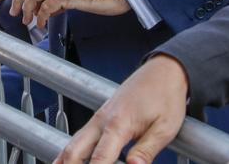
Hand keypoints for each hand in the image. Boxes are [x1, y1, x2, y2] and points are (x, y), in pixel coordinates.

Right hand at [57, 55, 188, 163]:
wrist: (163, 72)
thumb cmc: (165, 96)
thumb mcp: (164, 128)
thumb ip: (146, 150)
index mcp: (118, 124)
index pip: (99, 158)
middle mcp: (102, 120)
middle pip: (76, 151)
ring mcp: (97, 118)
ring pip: (72, 143)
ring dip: (64, 160)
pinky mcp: (99, 118)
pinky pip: (78, 137)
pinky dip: (68, 151)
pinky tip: (63, 160)